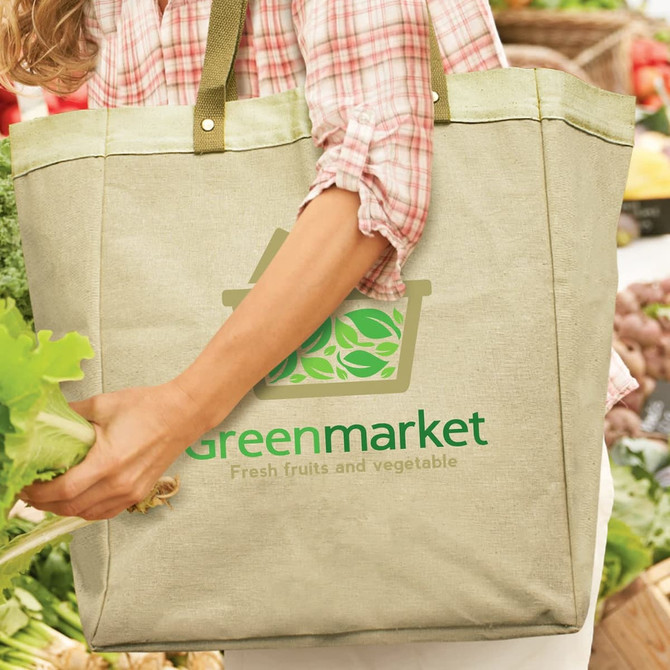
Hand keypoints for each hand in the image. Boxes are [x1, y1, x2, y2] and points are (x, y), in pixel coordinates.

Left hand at [18, 382, 207, 520]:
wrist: (183, 414)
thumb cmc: (147, 407)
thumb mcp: (103, 404)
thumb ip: (71, 415)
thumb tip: (46, 420)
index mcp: (108, 462)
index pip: (63, 490)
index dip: (39, 492)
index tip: (25, 485)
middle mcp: (119, 484)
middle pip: (70, 507)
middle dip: (44, 504)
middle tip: (29, 493)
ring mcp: (131, 492)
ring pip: (86, 515)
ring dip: (63, 510)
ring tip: (48, 498)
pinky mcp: (139, 493)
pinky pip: (105, 513)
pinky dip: (86, 511)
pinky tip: (76, 501)